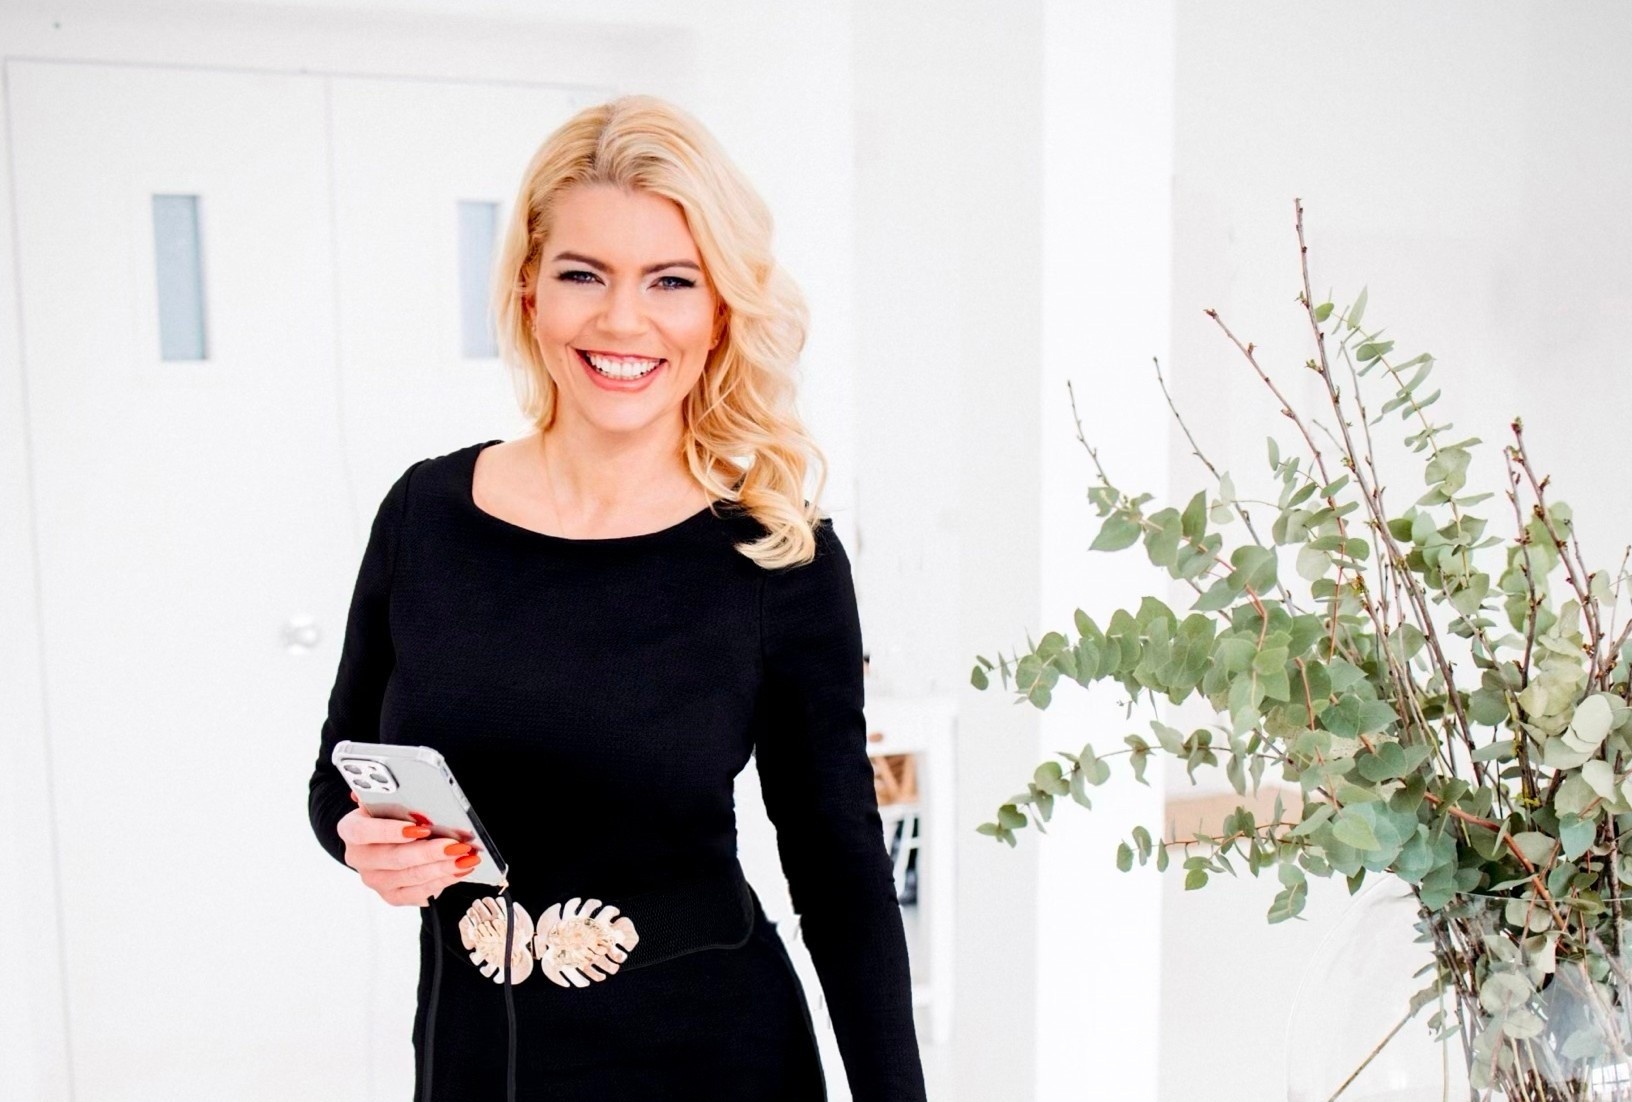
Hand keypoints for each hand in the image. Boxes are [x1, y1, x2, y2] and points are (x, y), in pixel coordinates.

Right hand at [337, 792, 482, 906]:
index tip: (420, 827)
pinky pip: (419, 892)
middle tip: (456, 845)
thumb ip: (389, 795)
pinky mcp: (392, 895)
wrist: (380, 841)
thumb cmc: (386, 815)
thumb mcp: (384, 800)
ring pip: (411, 877)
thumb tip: (401, 786)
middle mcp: (359, 858)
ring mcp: (375, 880)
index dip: (391, 831)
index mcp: (351, 830)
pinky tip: (460, 869)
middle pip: (395, 858)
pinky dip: (444, 880)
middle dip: (430, 852)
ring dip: (443, 867)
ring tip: (466, 856)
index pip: (364, 832)